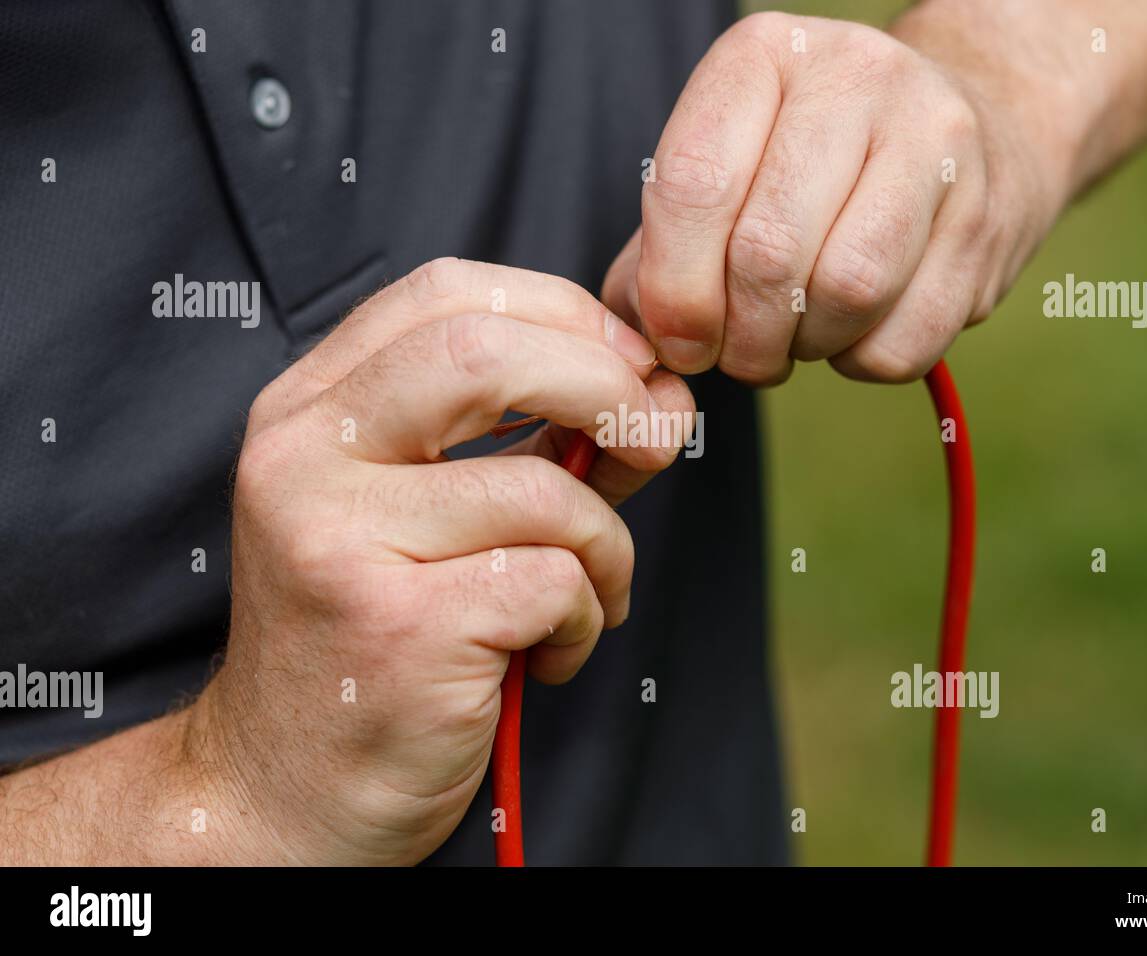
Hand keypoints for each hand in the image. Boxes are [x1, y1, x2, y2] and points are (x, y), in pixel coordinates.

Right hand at [186, 259, 692, 863]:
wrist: (289, 791)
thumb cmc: (381, 640)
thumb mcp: (440, 516)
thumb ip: (537, 442)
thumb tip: (659, 394)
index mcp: (309, 410)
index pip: (446, 293)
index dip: (564, 314)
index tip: (628, 368)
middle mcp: (304, 458)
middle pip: (485, 350)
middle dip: (606, 385)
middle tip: (658, 436)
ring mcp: (339, 540)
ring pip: (544, 490)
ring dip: (605, 547)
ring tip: (585, 600)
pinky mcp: (395, 626)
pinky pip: (551, 581)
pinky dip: (583, 618)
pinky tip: (547, 656)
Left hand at [602, 10, 1070, 384]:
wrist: (981, 125)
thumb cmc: (815, 163)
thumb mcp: (729, 167)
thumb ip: (661, 248)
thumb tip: (638, 335)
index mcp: (764, 57)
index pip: (693, 185)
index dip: (674, 291)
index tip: (679, 341)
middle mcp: (857, 78)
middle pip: (768, 252)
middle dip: (739, 337)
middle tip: (738, 353)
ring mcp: (936, 143)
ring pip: (846, 293)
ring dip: (804, 349)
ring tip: (795, 340)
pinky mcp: (986, 219)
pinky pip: (904, 339)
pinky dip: (862, 361)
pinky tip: (855, 332)